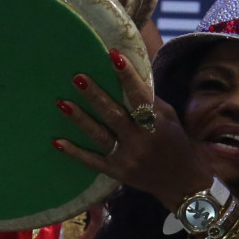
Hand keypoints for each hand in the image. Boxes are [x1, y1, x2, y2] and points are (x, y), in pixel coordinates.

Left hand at [56, 50, 209, 210]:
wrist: (181, 182)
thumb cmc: (175, 142)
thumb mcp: (169, 118)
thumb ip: (150, 100)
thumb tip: (128, 74)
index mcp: (157, 124)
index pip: (140, 96)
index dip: (127, 76)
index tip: (114, 56)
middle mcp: (141, 141)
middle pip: (114, 115)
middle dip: (96, 96)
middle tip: (78, 77)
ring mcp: (127, 158)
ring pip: (99, 136)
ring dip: (80, 119)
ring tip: (62, 102)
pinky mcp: (116, 172)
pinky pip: (92, 162)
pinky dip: (75, 152)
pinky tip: (57, 141)